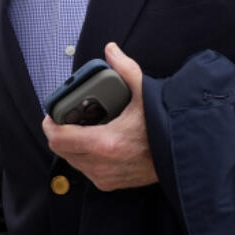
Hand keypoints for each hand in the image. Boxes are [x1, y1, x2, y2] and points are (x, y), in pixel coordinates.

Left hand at [42, 42, 157, 191]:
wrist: (184, 157)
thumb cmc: (165, 127)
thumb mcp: (145, 94)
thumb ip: (126, 69)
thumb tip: (111, 50)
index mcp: (105, 142)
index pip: (58, 138)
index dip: (50, 124)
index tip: (53, 112)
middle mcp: (101, 164)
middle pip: (61, 150)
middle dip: (59, 132)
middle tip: (67, 117)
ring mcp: (105, 177)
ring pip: (72, 161)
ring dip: (71, 145)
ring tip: (81, 128)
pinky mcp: (110, 184)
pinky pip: (85, 170)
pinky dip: (84, 156)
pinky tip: (94, 142)